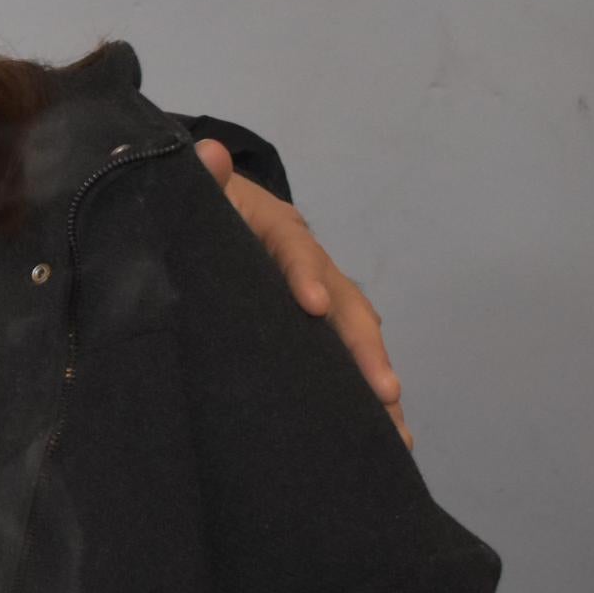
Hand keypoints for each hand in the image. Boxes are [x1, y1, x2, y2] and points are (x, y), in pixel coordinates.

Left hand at [194, 139, 410, 446]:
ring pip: (355, 338)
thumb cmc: (199, 206)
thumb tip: (207, 154)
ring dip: (377, 382)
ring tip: (396, 434)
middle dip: (364, 348)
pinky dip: (361, 395)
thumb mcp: (197, 193)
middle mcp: (310, 264)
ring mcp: (318, 297)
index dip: (305, 274)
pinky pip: (340, 359)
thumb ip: (201, 181)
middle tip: (385, 391)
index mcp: (277, 229)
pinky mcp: (309, 328)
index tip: (314, 306)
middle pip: (347, 303)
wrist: (205, 211)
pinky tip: (380, 438)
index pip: (295, 248)